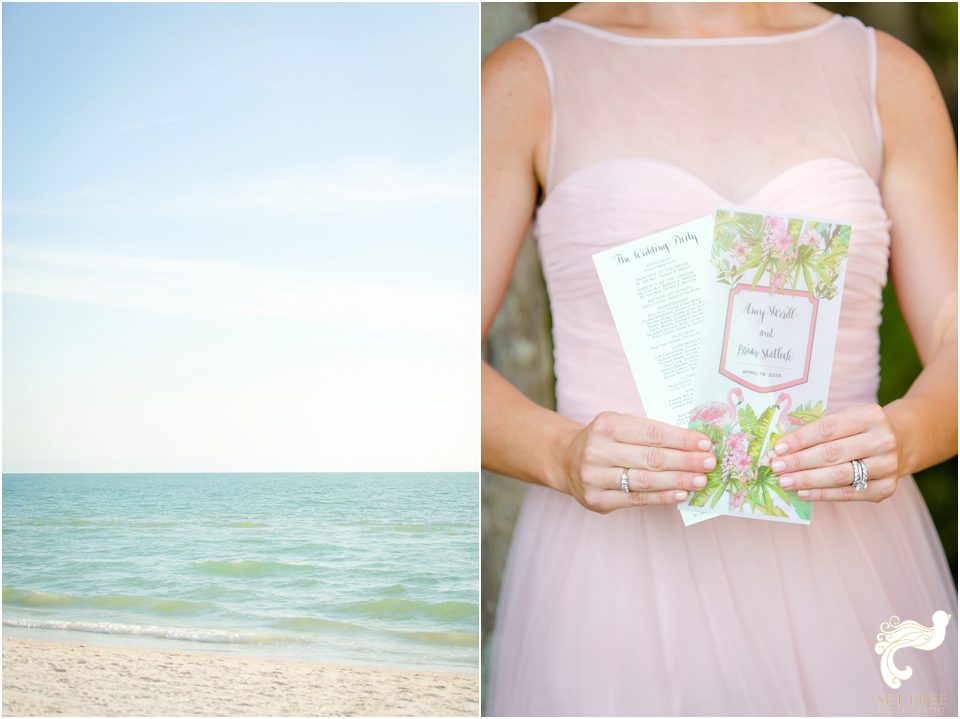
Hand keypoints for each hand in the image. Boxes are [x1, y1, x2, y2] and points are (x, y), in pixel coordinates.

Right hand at [558, 412, 716, 513]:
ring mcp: (594, 477)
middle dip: (685, 461)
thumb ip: (648, 433)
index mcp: (606, 425)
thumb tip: (692, 444)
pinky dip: (662, 497)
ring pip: (645, 481)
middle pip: (651, 458)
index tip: (705, 443)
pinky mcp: (597, 499)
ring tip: (701, 479)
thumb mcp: (619, 425)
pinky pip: (636, 500)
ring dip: (678, 481)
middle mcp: (597, 450)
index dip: (681, 439)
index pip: (652, 433)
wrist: (565, 460)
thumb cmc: (604, 440)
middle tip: (710, 463)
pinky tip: (681, 494)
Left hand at [769, 403, 902, 501]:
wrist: (903, 441)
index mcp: (870, 416)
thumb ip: (819, 430)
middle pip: (832, 453)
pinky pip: (849, 494)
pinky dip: (823, 494)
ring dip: (807, 480)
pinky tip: (803, 493)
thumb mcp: (847, 418)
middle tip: (776, 467)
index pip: (828, 428)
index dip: (801, 439)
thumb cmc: (861, 429)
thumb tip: (782, 448)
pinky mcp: (886, 488)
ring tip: (785, 482)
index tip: (778, 448)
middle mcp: (883, 440)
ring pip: (840, 475)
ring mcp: (887, 466)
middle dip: (799, 462)